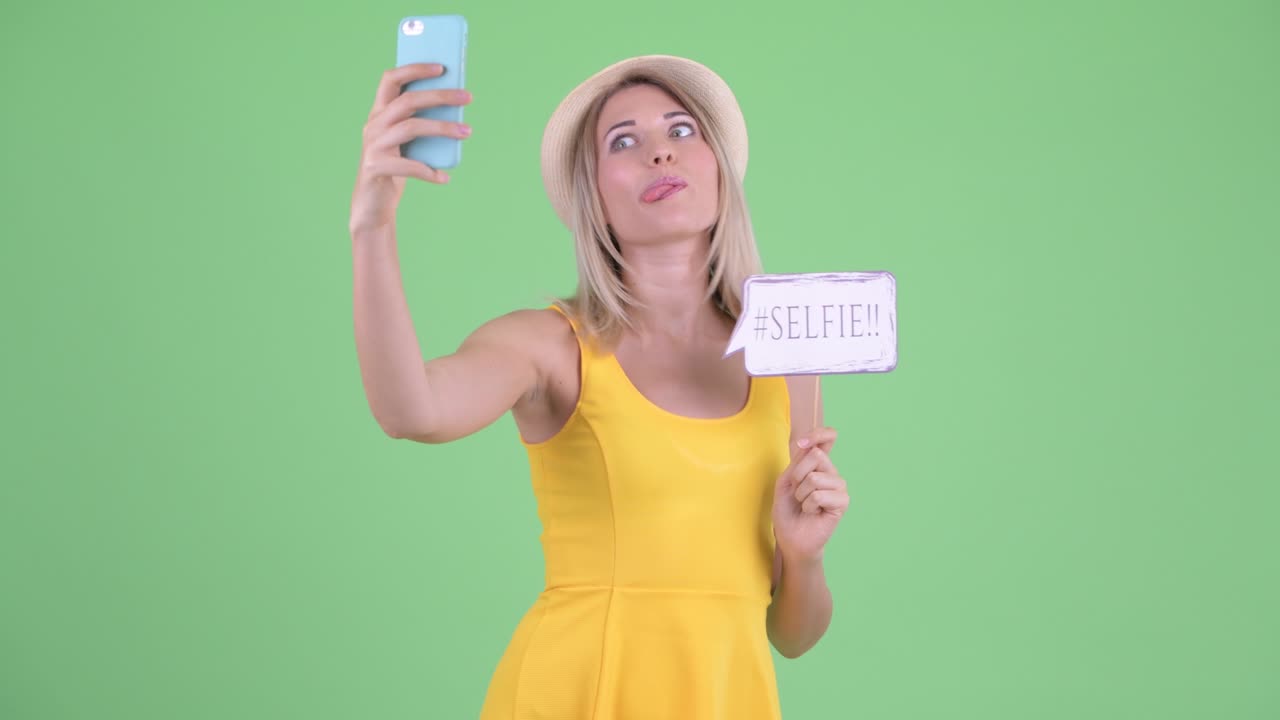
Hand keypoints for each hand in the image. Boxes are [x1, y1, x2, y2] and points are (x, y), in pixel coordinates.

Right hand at [349, 63, 473, 234]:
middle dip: (440, 96)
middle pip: (408, 101)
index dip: (415, 69)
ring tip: (467, 132)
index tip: (442, 67)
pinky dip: (430, 171)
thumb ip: (419, 123)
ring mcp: (373, 145)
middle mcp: (373, 124)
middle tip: (468, 97)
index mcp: (379, 113)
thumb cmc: (395, 168)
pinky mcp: (376, 167)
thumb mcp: (406, 142)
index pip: (391, 79)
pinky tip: (444, 177)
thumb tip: (456, 108)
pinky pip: (409, 166)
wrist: (372, 204)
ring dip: (443, 128)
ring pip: (411, 128)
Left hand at [772, 427, 849, 561]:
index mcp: (818, 464)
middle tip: (797, 492)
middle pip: (816, 455)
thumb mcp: (786, 481)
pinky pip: (819, 495)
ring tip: (804, 504)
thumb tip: (810, 445)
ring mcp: (839, 487)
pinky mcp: (842, 502)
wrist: (791, 537)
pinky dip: (809, 505)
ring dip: (801, 494)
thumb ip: (798, 461)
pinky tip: (812, 512)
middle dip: (797, 475)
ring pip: (815, 478)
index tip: (802, 443)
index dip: (818, 434)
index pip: (827, 438)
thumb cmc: (788, 510)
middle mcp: (831, 472)